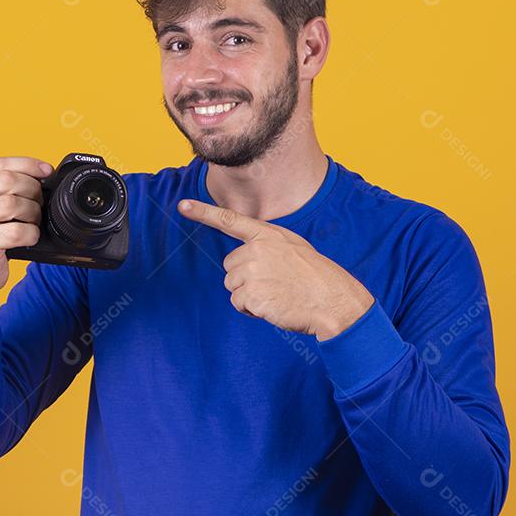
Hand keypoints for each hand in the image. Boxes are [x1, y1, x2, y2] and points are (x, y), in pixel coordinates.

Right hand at [0, 156, 52, 319]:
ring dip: (32, 212)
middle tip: (39, 203)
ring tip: (32, 222)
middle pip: (7, 180)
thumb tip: (42, 178)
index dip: (27, 164)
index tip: (47, 170)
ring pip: (12, 203)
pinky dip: (31, 233)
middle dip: (32, 189)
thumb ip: (5, 194)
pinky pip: (16, 231)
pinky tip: (29, 238)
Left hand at [178, 199, 375, 339]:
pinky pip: (239, 304)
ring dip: (249, 296)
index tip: (182, 206)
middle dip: (245, 278)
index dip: (203, 213)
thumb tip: (243, 258)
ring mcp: (254, 271)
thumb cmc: (316, 278)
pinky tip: (274, 305)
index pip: (229, 220)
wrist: (333, 300)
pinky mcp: (252, 294)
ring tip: (277, 294)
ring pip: (232, 286)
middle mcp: (257, 249)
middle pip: (230, 266)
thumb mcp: (293, 249)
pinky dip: (252, 310)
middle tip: (274, 284)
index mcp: (268, 235)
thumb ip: (267, 246)